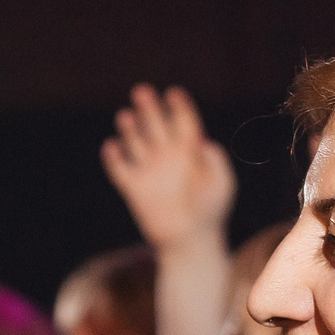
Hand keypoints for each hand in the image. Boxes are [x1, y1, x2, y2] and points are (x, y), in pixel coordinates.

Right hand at [101, 84, 235, 250]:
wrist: (190, 243)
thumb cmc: (211, 213)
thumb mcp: (222, 184)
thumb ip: (216, 162)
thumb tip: (202, 142)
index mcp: (190, 151)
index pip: (183, 121)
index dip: (179, 105)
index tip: (174, 94)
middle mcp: (167, 156)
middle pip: (155, 124)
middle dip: (149, 107)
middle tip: (142, 92)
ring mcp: (149, 171)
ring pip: (135, 141)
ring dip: (130, 128)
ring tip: (126, 116)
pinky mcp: (133, 188)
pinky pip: (119, 168)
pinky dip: (113, 156)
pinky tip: (113, 146)